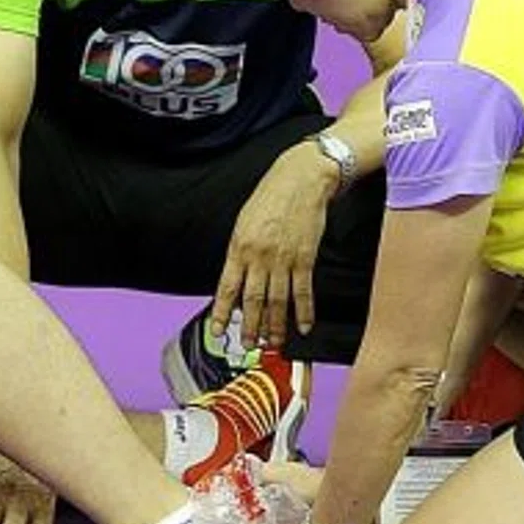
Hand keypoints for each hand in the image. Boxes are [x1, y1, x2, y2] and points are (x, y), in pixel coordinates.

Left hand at [211, 144, 336, 347]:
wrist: (301, 179)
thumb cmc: (271, 196)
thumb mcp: (244, 220)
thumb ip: (240, 250)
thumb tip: (238, 278)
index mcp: (238, 246)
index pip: (226, 287)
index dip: (221, 312)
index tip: (217, 330)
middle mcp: (259, 256)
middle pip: (252, 300)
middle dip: (249, 326)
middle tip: (248, 344)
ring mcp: (283, 259)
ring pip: (277, 301)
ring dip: (275, 326)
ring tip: (274, 343)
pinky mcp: (305, 258)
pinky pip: (303, 292)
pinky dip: (304, 312)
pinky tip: (303, 327)